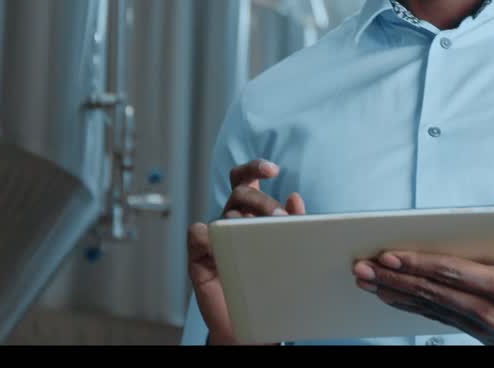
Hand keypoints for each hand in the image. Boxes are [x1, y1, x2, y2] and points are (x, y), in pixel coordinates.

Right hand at [187, 159, 306, 344]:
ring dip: (245, 219)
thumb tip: (295, 198)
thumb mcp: (285, 250)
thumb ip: (290, 223)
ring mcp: (214, 238)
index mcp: (249, 213)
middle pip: (240, 192)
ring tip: (262, 236)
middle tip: (280, 218)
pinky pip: (198, 234)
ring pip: (224, 212)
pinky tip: (222, 247)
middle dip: (263, 200)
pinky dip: (209, 235)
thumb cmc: (266, 284)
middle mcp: (230, 220)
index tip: (273, 169)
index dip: (255, 167)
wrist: (248, 326)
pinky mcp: (199, 256)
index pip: (246, 179)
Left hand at [351, 236, 493, 345]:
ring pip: (430, 307)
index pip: (453, 272)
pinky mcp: (479, 334)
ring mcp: (482, 326)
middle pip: (433, 291)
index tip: (390, 254)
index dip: (418, 263)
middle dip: (394, 278)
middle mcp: (490, 310)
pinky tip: (392, 299)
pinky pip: (438, 318)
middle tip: (362, 267)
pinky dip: (412, 308)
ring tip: (366, 282)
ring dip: (395, 293)